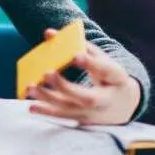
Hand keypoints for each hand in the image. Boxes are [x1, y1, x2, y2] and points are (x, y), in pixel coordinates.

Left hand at [26, 31, 141, 124]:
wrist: (124, 104)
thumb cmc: (108, 75)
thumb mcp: (101, 58)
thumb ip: (78, 44)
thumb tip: (48, 33)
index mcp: (116, 78)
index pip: (105, 71)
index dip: (90, 63)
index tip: (75, 55)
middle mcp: (107, 100)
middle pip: (87, 98)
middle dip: (65, 87)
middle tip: (46, 73)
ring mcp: (95, 114)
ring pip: (71, 109)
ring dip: (48, 99)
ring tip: (30, 87)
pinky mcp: (83, 120)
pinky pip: (63, 117)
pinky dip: (47, 112)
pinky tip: (31, 107)